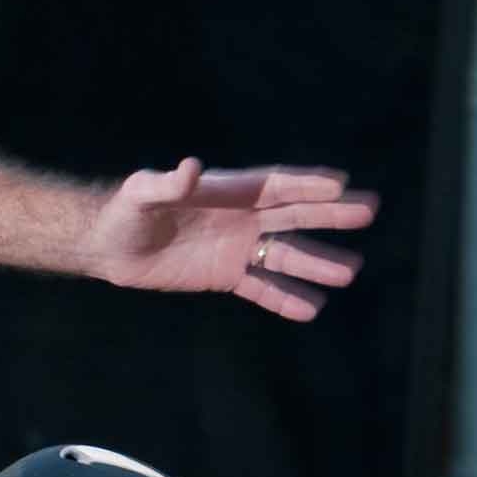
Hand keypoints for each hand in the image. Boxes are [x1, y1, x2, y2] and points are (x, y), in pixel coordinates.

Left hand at [79, 157, 377, 321]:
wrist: (108, 247)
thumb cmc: (124, 212)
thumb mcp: (141, 194)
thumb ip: (166, 184)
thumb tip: (190, 167)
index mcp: (228, 192)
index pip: (275, 185)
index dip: (305, 183)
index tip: (340, 183)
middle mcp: (241, 218)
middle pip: (293, 215)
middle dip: (330, 214)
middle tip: (369, 211)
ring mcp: (237, 248)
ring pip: (285, 255)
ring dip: (316, 263)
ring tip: (350, 271)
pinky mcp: (225, 276)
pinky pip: (262, 287)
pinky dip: (285, 298)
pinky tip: (313, 309)